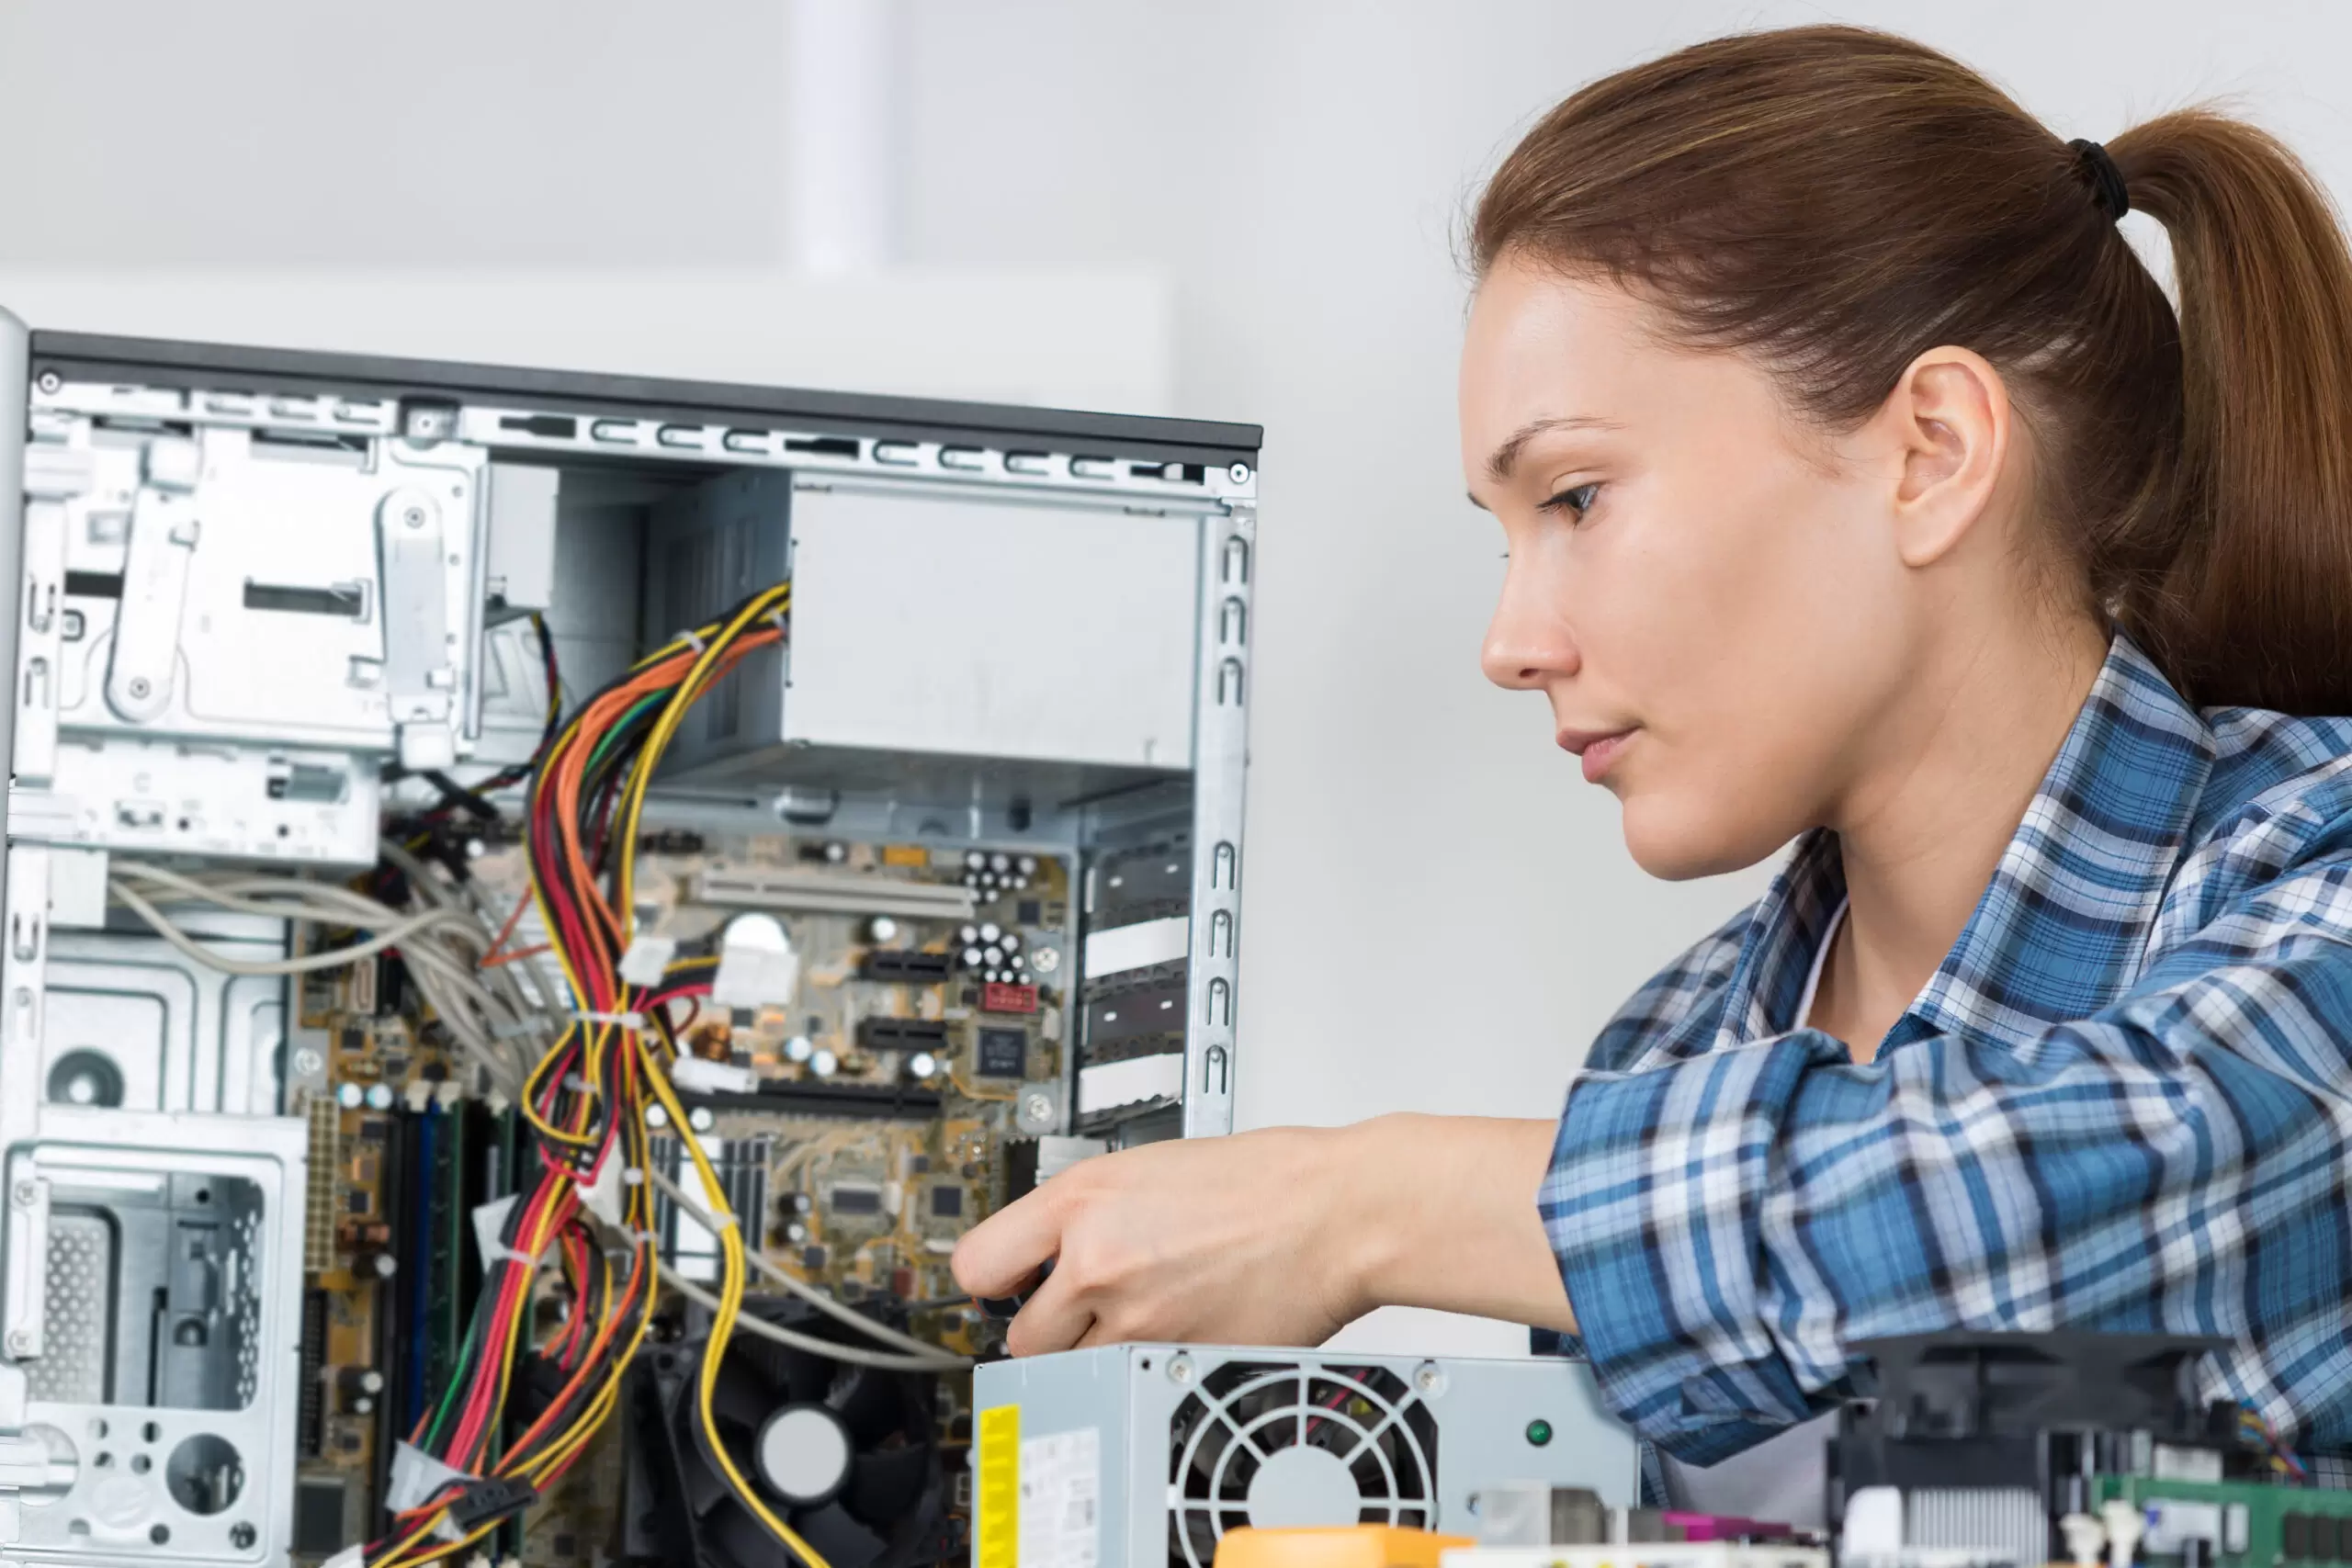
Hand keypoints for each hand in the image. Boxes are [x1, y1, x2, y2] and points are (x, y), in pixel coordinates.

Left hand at [951, 1124, 1371, 1353]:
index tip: (1004, 1285)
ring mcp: (1136, 1318)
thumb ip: (1086, 1212)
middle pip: (1019, 1335)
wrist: (1334, 1211)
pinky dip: (1146, 1365)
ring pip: (1074, 1367)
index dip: (990, 1281)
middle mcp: (1098, 1260)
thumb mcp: (1147, 1167)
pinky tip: (1179, 1327)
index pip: (977, 1264)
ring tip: (1142, 1314)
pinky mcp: (1175, 1357)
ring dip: (1095, 1351)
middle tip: (1084, 1306)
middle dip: (1049, 1325)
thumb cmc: (1263, 1180)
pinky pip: (1131, 1378)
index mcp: (1083, 1200)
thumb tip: (1047, 1251)